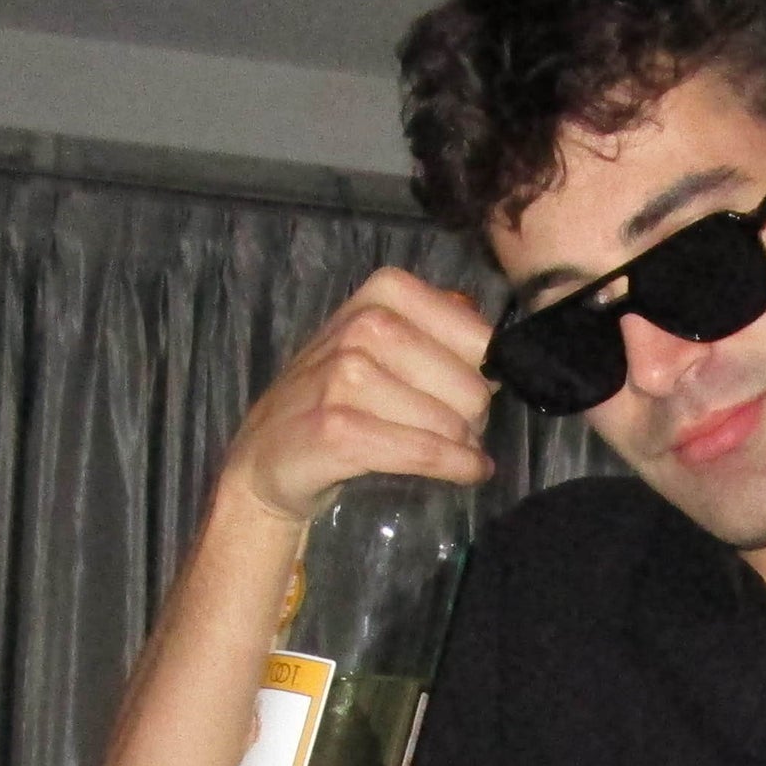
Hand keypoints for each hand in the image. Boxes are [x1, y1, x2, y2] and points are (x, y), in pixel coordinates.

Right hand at [221, 267, 497, 523]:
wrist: (267, 455)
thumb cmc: (338, 397)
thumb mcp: (381, 345)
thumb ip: (439, 328)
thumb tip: (497, 337)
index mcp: (382, 294)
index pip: (479, 337)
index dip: (488, 372)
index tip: (480, 390)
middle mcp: (363, 326)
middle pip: (471, 385)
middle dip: (477, 417)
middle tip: (461, 431)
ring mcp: (346, 376)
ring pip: (450, 423)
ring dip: (463, 447)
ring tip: (453, 452)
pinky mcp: (338, 429)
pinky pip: (424, 452)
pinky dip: (455, 467)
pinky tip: (466, 471)